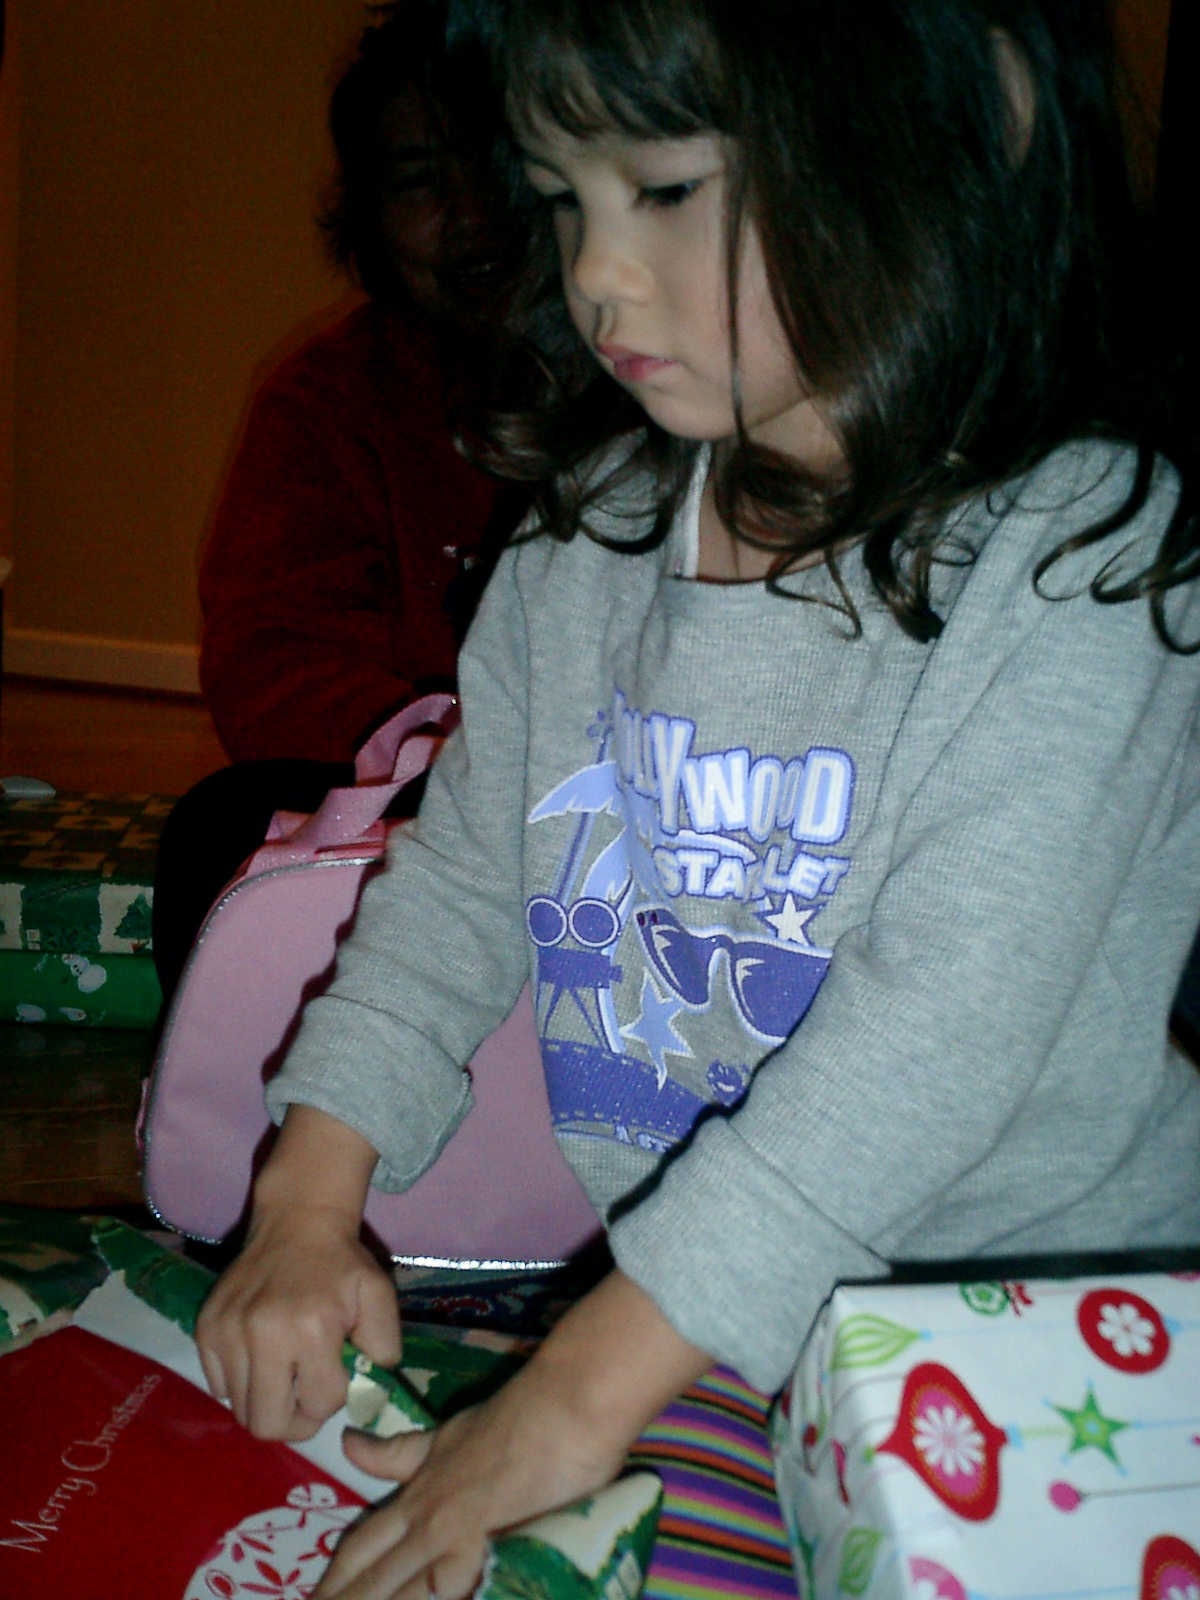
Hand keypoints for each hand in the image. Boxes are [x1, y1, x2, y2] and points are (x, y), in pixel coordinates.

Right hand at [196, 1104, 396, 1440]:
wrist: (297, 1219)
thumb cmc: (341, 1262)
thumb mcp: (379, 1296)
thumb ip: (384, 1347)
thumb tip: (368, 1394)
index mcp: (311, 1328)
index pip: (318, 1405)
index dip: (331, 1401)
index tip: (334, 1378)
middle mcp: (263, 1334)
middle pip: (265, 1425)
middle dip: (293, 1422)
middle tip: (304, 1398)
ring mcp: (228, 1332)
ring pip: (240, 1409)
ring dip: (266, 1401)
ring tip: (284, 1373)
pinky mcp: (206, 1328)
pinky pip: (218, 1386)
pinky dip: (241, 1383)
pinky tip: (261, 1357)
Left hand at [312, 1270, 711, 1599]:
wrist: (565, 1401)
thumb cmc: (520, 1414)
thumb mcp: (450, 1433)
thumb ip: (403, 1451)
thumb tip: (348, 1444)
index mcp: (419, 1488)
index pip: (363, 1542)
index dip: (336, 1575)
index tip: (312, 1599)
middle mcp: (425, 1513)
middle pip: (369, 1572)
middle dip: (340, 1599)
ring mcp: (449, 1530)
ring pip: (396, 1587)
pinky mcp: (480, 1543)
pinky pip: (439, 1590)